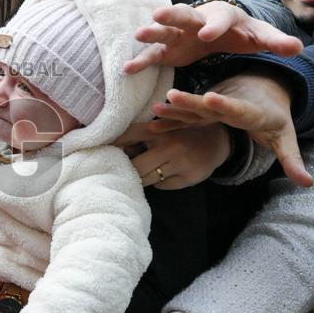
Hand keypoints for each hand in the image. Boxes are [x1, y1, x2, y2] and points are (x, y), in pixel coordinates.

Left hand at [115, 121, 231, 188]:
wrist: (217, 139)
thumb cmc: (179, 132)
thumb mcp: (160, 127)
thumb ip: (138, 137)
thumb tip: (111, 149)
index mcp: (157, 128)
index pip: (125, 137)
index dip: (110, 146)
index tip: (96, 153)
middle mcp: (168, 144)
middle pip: (134, 166)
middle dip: (125, 170)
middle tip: (120, 170)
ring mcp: (180, 162)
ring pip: (146, 179)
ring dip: (140, 178)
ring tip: (142, 172)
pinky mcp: (188, 177)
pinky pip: (162, 185)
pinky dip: (159, 182)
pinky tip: (165, 173)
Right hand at [124, 1, 303, 73]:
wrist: (220, 29)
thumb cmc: (240, 32)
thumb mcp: (260, 37)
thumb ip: (276, 42)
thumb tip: (298, 48)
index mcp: (221, 17)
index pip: (218, 21)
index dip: (213, 27)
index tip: (207, 35)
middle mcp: (196, 21)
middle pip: (184, 15)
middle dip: (172, 16)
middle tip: (159, 15)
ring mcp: (179, 35)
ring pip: (163, 31)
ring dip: (151, 32)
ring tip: (138, 34)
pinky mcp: (169, 50)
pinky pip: (153, 55)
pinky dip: (141, 61)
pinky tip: (128, 69)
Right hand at [149, 74, 312, 186]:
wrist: (263, 89)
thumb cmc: (274, 117)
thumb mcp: (286, 138)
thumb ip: (292, 160)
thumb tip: (307, 183)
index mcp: (251, 111)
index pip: (237, 108)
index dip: (225, 104)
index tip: (211, 98)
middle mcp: (228, 105)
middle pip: (207, 105)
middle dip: (189, 102)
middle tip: (172, 96)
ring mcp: (213, 107)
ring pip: (192, 108)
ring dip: (174, 109)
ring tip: (156, 108)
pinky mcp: (203, 110)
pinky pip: (184, 116)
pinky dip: (169, 120)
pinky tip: (151, 124)